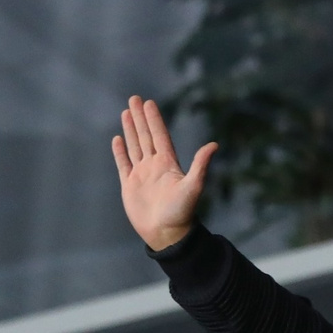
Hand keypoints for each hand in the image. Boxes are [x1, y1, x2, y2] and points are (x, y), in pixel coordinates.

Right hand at [112, 96, 215, 251]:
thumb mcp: (193, 186)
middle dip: (139, 117)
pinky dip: (120, 152)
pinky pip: (123, 164)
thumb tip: (214, 145)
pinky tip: (117, 139)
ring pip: (134, 146)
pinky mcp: (130, 186)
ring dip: (130, 130)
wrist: (166, 234)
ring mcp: (141, 175)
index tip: (148, 103)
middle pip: (145, 136)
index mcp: (168, 163)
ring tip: (125, 113)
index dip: (154, 119)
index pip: (159, 135)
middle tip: (134, 98)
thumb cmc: (181, 212)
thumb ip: (200, 165)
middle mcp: (154, 166)